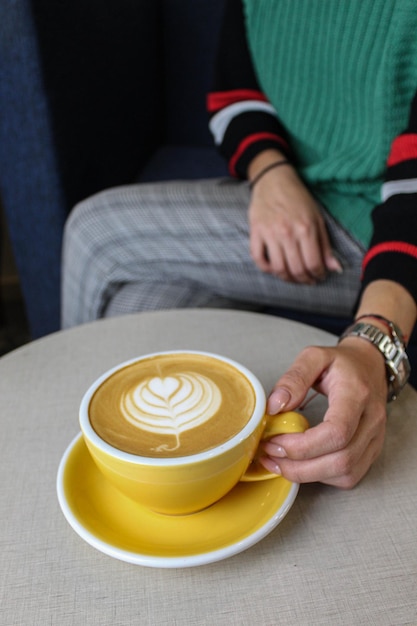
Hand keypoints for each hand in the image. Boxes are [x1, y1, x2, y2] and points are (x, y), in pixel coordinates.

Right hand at [248, 164, 341, 282]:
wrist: (274, 180)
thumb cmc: (298, 198)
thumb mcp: (317, 218)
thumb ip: (325, 245)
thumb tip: (334, 268)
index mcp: (306, 228)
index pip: (313, 263)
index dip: (318, 275)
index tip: (319, 276)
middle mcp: (287, 233)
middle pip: (296, 269)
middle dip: (304, 280)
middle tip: (308, 280)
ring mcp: (269, 233)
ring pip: (278, 268)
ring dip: (287, 278)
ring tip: (293, 277)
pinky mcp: (255, 232)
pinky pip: (258, 259)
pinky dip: (266, 268)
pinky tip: (274, 269)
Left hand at [260, 339, 387, 487]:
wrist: (370, 366)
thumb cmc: (342, 363)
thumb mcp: (314, 356)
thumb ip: (294, 378)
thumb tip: (274, 406)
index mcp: (357, 394)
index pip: (337, 431)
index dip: (303, 445)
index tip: (274, 441)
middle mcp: (372, 420)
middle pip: (341, 459)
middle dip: (300, 465)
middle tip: (269, 454)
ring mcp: (375, 439)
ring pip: (345, 473)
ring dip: (307, 474)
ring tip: (278, 462)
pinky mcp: (371, 451)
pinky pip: (348, 476)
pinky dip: (321, 476)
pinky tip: (300, 465)